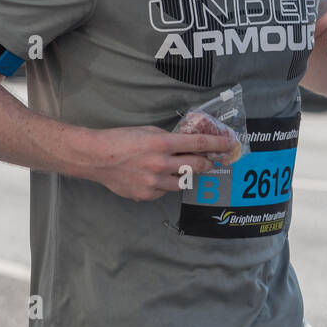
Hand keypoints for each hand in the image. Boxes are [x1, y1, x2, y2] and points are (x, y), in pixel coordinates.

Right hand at [79, 125, 236, 201]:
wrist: (96, 158)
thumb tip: (185, 145)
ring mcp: (154, 183)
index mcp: (162, 144)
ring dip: (187, 175)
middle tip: (212, 161)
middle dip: (208, 163)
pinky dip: (165, 183)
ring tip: (184, 169)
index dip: (218, 145)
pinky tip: (157, 177)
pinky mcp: (146, 195)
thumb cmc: (120, 139)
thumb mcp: (148, 131)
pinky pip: (164, 191)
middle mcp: (161, 164)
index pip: (199, 145)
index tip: (229, 145)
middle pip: (196, 166)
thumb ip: (168, 139)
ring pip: (183, 183)